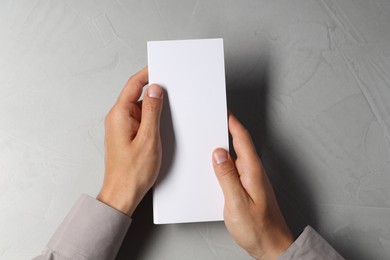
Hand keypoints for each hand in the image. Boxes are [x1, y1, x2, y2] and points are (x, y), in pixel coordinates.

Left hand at [97, 67, 162, 215]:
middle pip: (137, 95)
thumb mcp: (148, 138)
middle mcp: (118, 118)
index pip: (133, 85)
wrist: (122, 194)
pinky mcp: (127, 135)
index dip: (148, 74)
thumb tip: (155, 90)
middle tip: (173, 89)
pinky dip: (152, 119)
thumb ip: (152, 111)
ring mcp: (122, 127)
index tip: (160, 67)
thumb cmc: (132, 172)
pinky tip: (162, 125)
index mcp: (119, 115)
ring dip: (154, 108)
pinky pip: (140, 120)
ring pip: (140, 108)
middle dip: (155, 91)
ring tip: (170, 111)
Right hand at [212, 113, 293, 259]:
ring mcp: (252, 180)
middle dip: (226, 131)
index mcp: (253, 171)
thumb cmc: (258, 228)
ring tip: (209, 143)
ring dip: (224, 148)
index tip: (222, 111)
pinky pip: (235, 169)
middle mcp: (254, 172)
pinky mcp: (249, 187)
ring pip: (236, 157)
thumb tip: (218, 153)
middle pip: (239, 145)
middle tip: (211, 123)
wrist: (272, 245)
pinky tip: (216, 168)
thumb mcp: (236, 202)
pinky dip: (225, 164)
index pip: (242, 139)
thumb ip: (226, 176)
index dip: (232, 123)